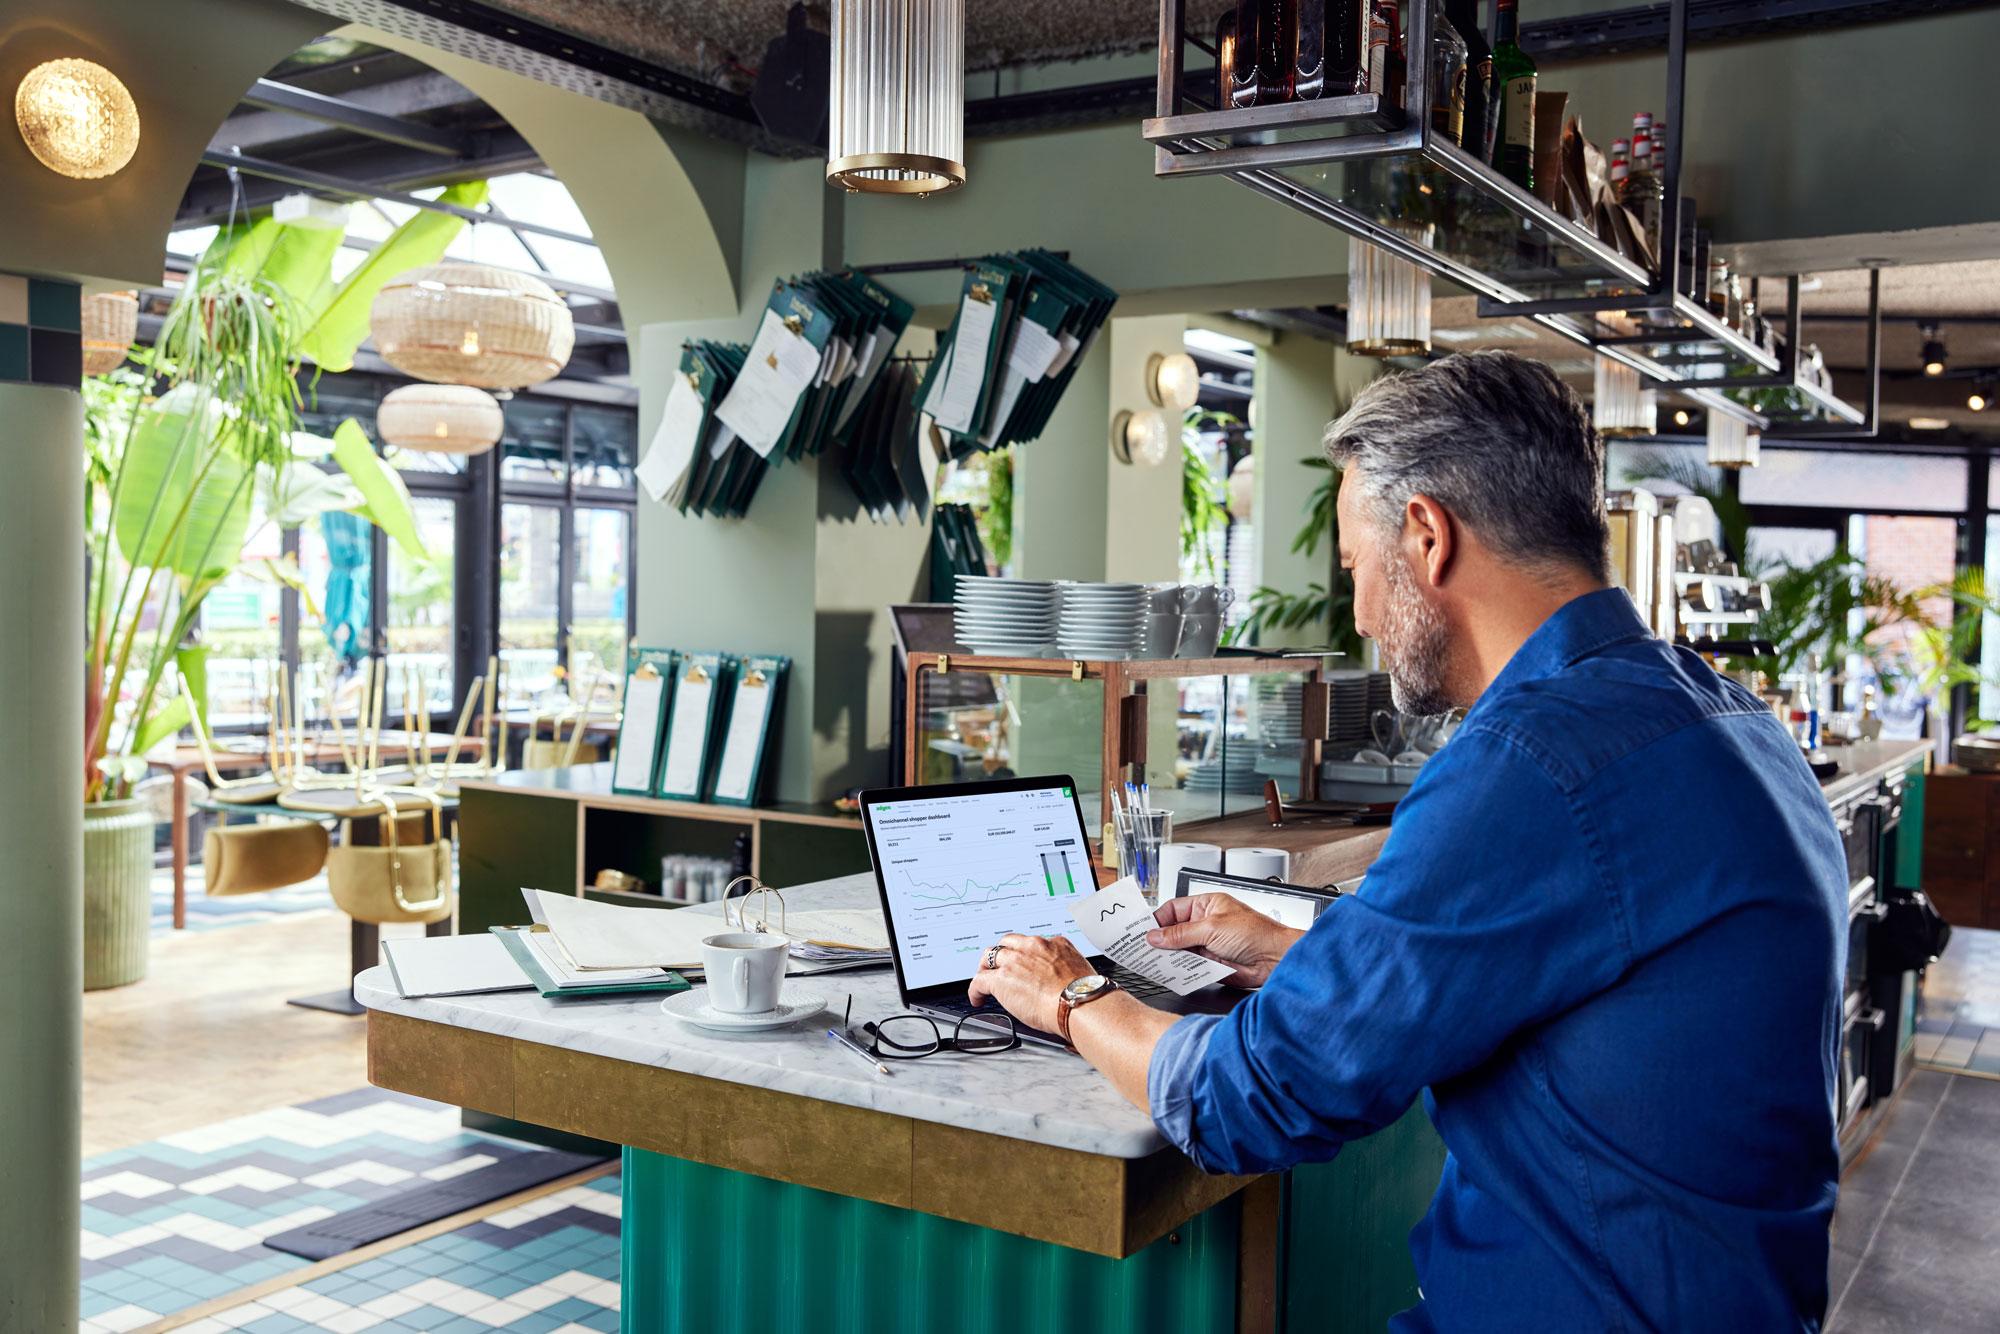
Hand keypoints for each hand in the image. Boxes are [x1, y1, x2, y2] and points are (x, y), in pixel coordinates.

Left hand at [966, 933, 1094, 1034]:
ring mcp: (1015, 961)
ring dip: (987, 968)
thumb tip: (1062, 980)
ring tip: (984, 980)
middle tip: (999, 967)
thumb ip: (1066, 968)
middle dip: (1002, 955)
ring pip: (991, 956)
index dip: (1023, 954)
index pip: (1032, 943)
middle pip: (1007, 943)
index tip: (1022, 963)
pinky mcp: (1001, 978)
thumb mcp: (1079, 970)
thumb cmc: (1084, 994)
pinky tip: (978, 998)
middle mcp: (1033, 947)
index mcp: (1054, 943)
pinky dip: (976, 989)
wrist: (1078, 1002)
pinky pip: (980, 980)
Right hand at [1147, 893, 1302, 987]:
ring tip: (1152, 962)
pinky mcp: (1211, 964)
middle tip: (1142, 949)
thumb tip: (1156, 936)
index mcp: (1206, 906)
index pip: (1173, 909)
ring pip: (1179, 951)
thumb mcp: (1212, 928)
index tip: (1142, 931)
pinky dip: (1179, 970)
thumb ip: (1181, 933)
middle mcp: (1205, 924)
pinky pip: (1188, 967)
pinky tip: (1171, 973)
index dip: (1157, 920)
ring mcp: (1207, 945)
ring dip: (1168, 957)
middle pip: (1173, 932)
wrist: (1276, 960)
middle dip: (1160, 941)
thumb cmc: (1256, 934)